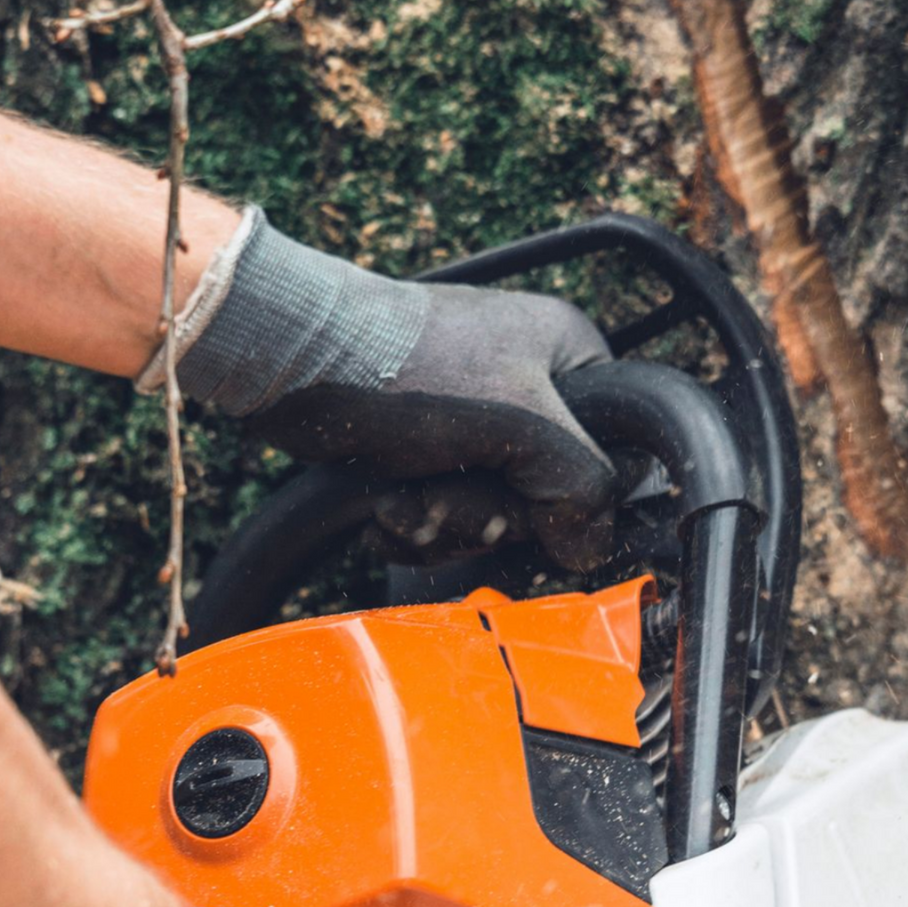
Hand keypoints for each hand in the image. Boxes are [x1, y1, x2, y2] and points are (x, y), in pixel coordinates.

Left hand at [154, 211, 618, 569]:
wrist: (295, 361)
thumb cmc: (407, 367)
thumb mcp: (521, 426)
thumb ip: (579, 487)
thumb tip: (592, 547)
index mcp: (569, 358)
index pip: (612, 454)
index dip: (573, 493)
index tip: (533, 497)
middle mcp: (527, 388)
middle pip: (545, 499)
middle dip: (489, 514)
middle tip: (451, 492)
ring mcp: (474, 423)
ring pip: (491, 517)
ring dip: (447, 524)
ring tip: (409, 498)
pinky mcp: (426, 453)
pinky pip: (446, 518)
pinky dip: (414, 525)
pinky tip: (388, 508)